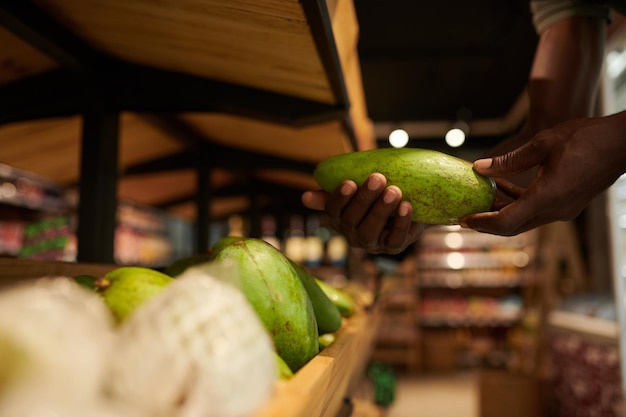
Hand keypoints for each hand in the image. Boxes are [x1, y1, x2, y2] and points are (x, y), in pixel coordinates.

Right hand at [301, 173, 422, 253]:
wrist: (406, 204)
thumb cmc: (374, 194)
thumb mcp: (356, 190)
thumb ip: (334, 190)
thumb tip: (305, 197)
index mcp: (339, 219)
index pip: (333, 211)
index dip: (339, 198)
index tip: (349, 182)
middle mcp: (352, 235)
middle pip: (352, 220)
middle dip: (364, 199)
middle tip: (378, 178)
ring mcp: (372, 243)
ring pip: (371, 231)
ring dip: (381, 210)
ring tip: (394, 190)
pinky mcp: (393, 247)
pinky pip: (395, 240)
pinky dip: (401, 223)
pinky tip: (406, 206)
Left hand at [461, 113, 625, 234]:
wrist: (623, 143)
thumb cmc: (586, 139)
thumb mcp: (542, 144)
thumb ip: (509, 160)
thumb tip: (479, 168)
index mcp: (547, 197)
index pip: (506, 222)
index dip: (482, 224)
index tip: (463, 220)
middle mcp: (555, 210)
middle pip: (512, 226)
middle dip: (487, 222)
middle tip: (464, 214)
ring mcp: (563, 209)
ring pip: (524, 219)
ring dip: (501, 211)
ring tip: (480, 198)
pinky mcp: (567, 204)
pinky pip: (536, 210)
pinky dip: (517, 203)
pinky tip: (503, 186)